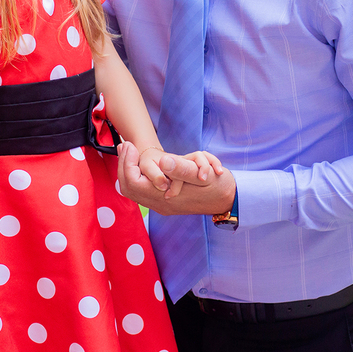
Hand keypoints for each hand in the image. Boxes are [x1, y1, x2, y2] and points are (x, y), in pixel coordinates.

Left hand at [117, 141, 235, 215]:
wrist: (229, 201)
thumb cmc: (218, 186)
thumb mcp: (203, 174)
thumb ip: (182, 169)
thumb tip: (162, 161)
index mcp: (167, 198)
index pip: (133, 182)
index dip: (127, 163)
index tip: (130, 146)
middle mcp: (161, 204)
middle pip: (128, 187)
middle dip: (123, 165)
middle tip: (124, 145)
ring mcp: (162, 205)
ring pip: (132, 190)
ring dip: (127, 170)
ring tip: (127, 150)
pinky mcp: (165, 202)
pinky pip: (141, 191)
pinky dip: (135, 176)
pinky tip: (136, 162)